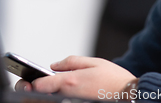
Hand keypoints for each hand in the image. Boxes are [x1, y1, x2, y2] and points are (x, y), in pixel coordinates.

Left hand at [16, 55, 136, 99]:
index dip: (32, 82)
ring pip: (52, 99)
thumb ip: (71, 62)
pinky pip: (63, 101)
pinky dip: (59, 96)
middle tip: (30, 85)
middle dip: (35, 90)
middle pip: (43, 95)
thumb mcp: (94, 62)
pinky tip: (61, 92)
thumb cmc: (115, 80)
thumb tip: (54, 65)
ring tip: (44, 87)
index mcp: (70, 81)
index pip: (41, 84)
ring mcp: (73, 102)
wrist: (131, 96)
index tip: (29, 79)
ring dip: (47, 94)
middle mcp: (69, 94)